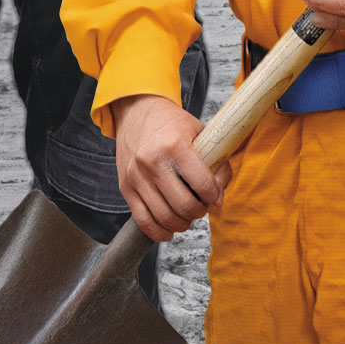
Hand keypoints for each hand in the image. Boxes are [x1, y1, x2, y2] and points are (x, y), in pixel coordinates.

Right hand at [109, 96, 217, 240]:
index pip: (202, 184)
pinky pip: (142, 220)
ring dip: (183, 223)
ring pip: (164, 217)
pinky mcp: (125, 187)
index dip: (214, 196)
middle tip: (202, 205)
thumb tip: (219, 197)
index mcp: (174, 146)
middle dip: (199, 211)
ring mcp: (136, 177)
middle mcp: (152, 162)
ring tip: (188, 215)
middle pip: (183, 205)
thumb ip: (217, 163)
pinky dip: (159, 232)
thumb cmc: (172, 123)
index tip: (215, 196)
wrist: (137, 111)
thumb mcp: (201, 132)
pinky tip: (170, 230)